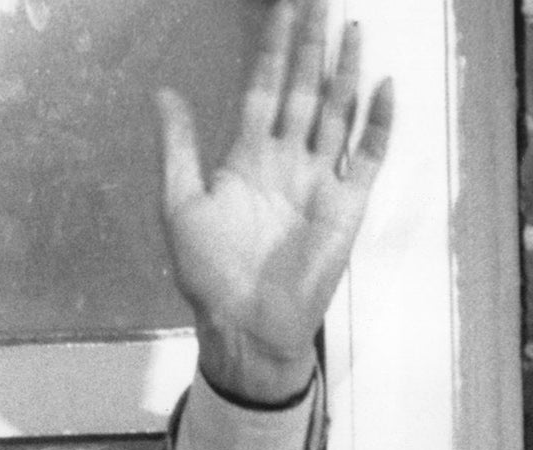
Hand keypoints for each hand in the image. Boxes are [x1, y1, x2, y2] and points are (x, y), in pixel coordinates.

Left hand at [158, 0, 393, 403]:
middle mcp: (287, 158)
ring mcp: (320, 176)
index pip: (264, 87)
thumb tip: (163, 92)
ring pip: (337, 110)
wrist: (243, 322)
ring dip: (345, 71)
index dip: (272, 48)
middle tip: (320, 1)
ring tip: (351, 28)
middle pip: (304, 88)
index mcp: (247, 155)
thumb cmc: (208, 271)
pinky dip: (378, 121)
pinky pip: (369, 153)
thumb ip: (178, 147)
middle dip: (311, 46)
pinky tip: (381, 87)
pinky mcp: (348, 201)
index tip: (282, 7)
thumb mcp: (181, 203)